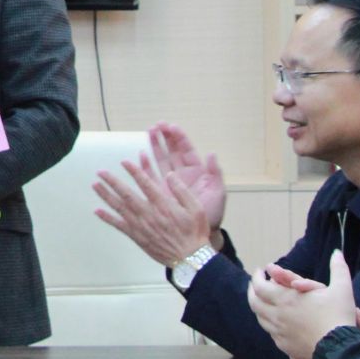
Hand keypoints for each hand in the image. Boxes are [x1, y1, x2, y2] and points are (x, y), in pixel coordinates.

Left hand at [92, 154, 211, 266]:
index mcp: (163, 204)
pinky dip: (107, 218)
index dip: (133, 171)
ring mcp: (141, 225)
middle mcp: (148, 213)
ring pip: (120, 208)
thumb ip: (182, 190)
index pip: (145, 183)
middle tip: (100, 172)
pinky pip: (119, 226)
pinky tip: (97, 211)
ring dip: (106, 196)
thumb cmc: (194, 232)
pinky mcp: (137, 236)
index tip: (124, 162)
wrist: (189, 258)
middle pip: (126, 194)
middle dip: (112, 181)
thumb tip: (169, 175)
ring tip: (95, 185)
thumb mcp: (196, 208)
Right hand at [149, 123, 225, 240]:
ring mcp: (170, 182)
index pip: (186, 150)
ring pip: (161, 159)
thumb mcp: (218, 192)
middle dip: (165, 137)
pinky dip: (146, 165)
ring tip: (148, 132)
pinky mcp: (161, 191)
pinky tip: (141, 155)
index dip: (179, 138)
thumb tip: (211, 153)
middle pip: (172, 151)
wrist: (201, 233)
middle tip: (156, 125)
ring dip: (155, 146)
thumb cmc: (213, 213)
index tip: (171, 127)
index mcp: (196, 171)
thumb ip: (215, 173)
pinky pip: (152, 175)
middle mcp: (182, 173)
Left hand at [246, 251, 359, 358]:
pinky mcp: (285, 346)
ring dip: (259, 307)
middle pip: (254, 302)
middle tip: (256, 285)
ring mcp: (279, 332)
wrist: (340, 350)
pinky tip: (274, 321)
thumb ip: (338, 269)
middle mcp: (278, 315)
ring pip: (260, 318)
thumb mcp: (342, 289)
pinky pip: (270, 333)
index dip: (257, 277)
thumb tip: (337, 252)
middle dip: (252, 291)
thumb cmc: (339, 317)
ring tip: (263, 301)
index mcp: (285, 299)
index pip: (259, 286)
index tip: (260, 271)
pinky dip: (269, 323)